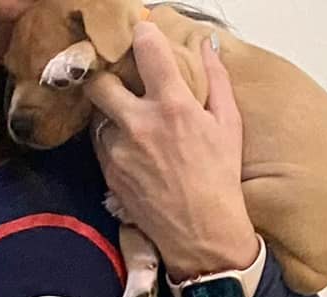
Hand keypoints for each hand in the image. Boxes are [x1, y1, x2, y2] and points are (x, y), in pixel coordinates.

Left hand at [89, 24, 260, 279]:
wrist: (201, 234)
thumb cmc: (220, 179)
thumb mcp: (229, 124)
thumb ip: (217, 79)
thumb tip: (207, 46)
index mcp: (172, 106)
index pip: (146, 49)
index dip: (140, 35)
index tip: (140, 33)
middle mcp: (140, 124)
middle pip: (99, 82)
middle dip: (106, 75)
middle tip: (118, 77)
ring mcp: (119, 151)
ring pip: (98, 115)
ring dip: (110, 112)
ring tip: (128, 118)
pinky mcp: (109, 174)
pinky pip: (100, 144)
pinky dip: (111, 140)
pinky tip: (130, 147)